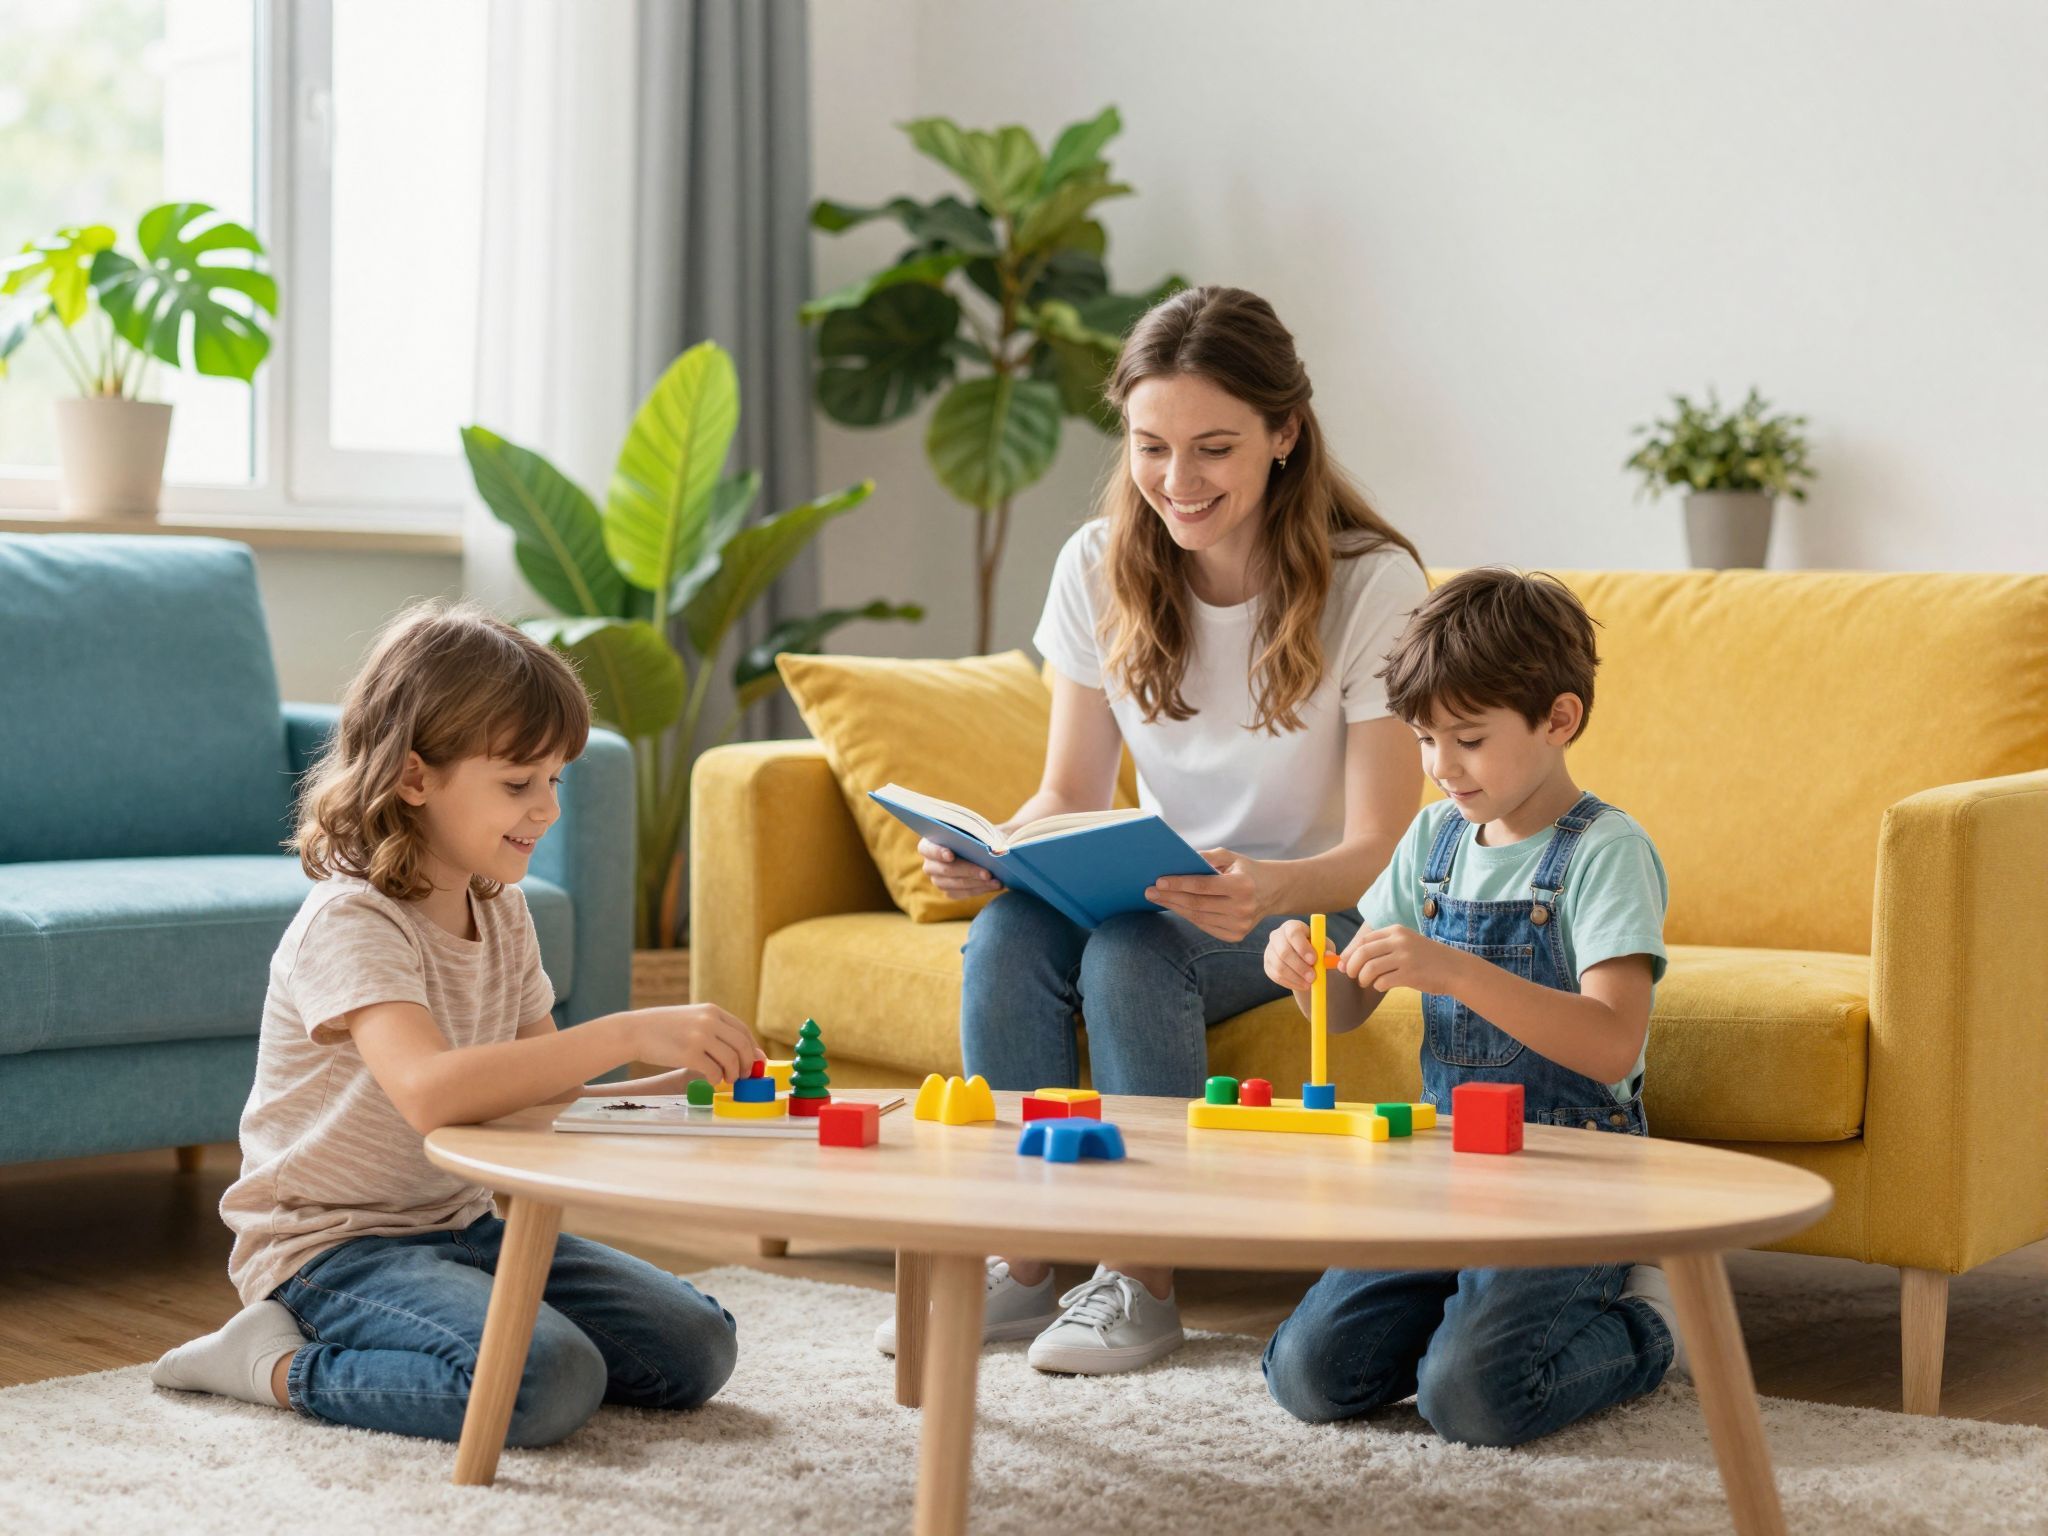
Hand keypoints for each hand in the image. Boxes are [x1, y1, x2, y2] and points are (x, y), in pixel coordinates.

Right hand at [627, 1004, 760, 1086]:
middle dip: (747, 1064)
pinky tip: (711, 1080)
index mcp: (712, 1011)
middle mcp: (709, 1021)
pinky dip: (716, 1080)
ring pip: (731, 1060)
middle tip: (742, 1076)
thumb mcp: (692, 1019)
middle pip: (743, 1046)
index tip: (753, 1062)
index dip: (752, 1049)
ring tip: (726, 1079)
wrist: (634, 1031)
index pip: (743, 1031)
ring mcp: (700, 1037)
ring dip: (732, 1074)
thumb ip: (715, 1030)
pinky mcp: (689, 1054)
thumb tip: (742, 1050)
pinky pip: (714, 1072)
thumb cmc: (664, 1028)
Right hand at [919, 838, 1002, 897]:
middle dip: (969, 871)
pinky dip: (980, 889)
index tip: (951, 855)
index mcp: (929, 844)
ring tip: (997, 881)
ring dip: (978, 883)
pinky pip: (963, 893)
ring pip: (956, 884)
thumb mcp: (974, 829)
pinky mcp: (949, 891)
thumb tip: (988, 845)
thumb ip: (974, 834)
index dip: (938, 852)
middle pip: (946, 870)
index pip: (928, 849)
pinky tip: (995, 885)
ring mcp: (938, 880)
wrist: (981, 847)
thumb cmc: (975, 834)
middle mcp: (930, 864)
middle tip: (987, 873)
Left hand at [1144, 847, 1267, 940]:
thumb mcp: (1231, 857)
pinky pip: (1204, 926)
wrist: (1273, 891)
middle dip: (1170, 897)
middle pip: (1197, 904)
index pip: (1203, 886)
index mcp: (1243, 886)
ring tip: (1157, 898)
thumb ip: (1207, 857)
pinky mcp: (1235, 936)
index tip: (1158, 881)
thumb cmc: (1246, 870)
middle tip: (1149, 891)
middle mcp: (1243, 908)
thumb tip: (1179, 860)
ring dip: (1175, 907)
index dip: (1179, 883)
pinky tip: (1175, 906)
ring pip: (1198, 917)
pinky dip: (1188, 916)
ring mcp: (1240, 926)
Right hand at [1263, 919, 1335, 990]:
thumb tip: (1328, 955)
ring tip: (1310, 983)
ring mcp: (1270, 951)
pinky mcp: (1267, 965)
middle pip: (1283, 951)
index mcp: (1292, 926)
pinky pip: (1277, 976)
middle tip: (1313, 977)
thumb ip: (1326, 950)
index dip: (1302, 947)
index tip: (1314, 960)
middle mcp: (1277, 936)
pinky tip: (1302, 985)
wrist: (1306, 961)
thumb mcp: (1324, 947)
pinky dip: (1291, 983)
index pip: (1293, 933)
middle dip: (1299, 966)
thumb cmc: (1317, 950)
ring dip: (1296, 977)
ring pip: (1279, 966)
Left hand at [1341, 925, 1469, 994]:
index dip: (1350, 953)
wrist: (1454, 968)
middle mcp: (1399, 941)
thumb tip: (1347, 960)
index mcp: (1396, 931)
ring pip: (1370, 968)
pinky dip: (1377, 986)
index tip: (1345, 963)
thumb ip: (1381, 948)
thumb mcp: (1405, 944)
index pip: (1364, 940)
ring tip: (1365, 983)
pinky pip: (1383, 982)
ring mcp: (1405, 958)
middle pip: (1363, 953)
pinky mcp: (1410, 975)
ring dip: (1362, 978)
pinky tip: (1381, 986)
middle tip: (1351, 975)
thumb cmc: (1426, 958)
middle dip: (1351, 966)